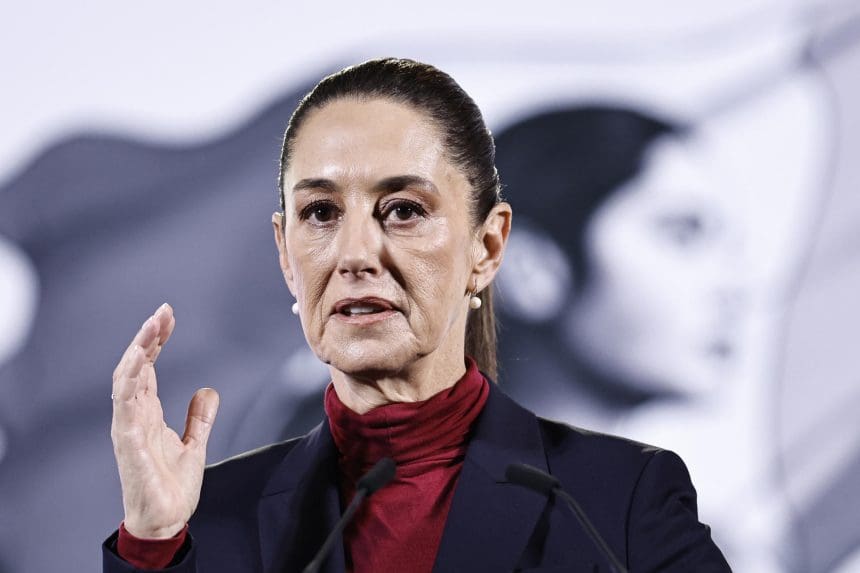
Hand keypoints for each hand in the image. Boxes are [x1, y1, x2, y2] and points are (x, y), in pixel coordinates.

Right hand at [110, 303, 219, 538]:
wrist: (166, 520)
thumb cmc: (172, 486)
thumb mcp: (194, 445)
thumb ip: (199, 418)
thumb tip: (207, 390)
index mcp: (148, 413)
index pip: (148, 368)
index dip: (156, 341)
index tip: (168, 317)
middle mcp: (135, 415)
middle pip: (136, 366)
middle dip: (147, 337)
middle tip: (162, 311)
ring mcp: (129, 426)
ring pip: (126, 378)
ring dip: (138, 350)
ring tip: (151, 326)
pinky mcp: (128, 440)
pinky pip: (124, 404)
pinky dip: (130, 379)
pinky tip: (140, 359)